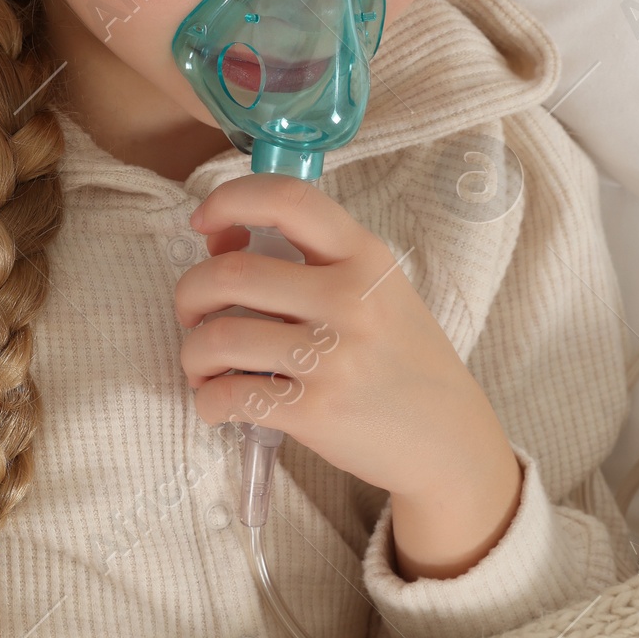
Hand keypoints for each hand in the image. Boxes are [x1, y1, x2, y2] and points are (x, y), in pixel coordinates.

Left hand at [177, 173, 523, 580]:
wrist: (449, 438)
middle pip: (229, 274)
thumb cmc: (401, 359)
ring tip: (203, 367)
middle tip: (193, 314)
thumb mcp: (375, 292)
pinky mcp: (314, 411)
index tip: (202, 222)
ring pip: (218, 338)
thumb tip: (218, 237)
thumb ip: (308, 262)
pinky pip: (229, 396)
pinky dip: (208, 401)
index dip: (228, 200)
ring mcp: (332, 358)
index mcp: (365, 257)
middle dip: (189, 294)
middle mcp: (349, 299)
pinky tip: (219, 403)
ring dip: (192, 354)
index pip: (287, 199)